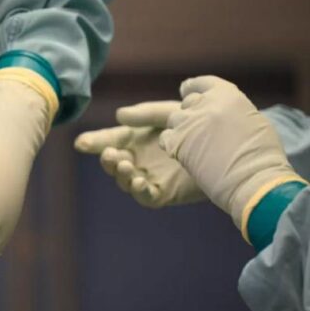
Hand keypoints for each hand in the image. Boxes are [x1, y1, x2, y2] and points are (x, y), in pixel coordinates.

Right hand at [75, 101, 204, 206]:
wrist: (228, 148)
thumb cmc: (198, 126)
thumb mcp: (170, 113)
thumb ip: (145, 114)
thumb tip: (118, 115)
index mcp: (136, 139)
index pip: (110, 140)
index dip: (94, 141)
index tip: (81, 143)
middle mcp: (139, 159)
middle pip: (113, 162)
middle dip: (107, 159)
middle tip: (110, 153)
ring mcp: (149, 177)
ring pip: (125, 180)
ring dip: (121, 174)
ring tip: (126, 164)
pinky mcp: (163, 193)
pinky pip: (146, 196)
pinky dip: (139, 191)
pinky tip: (140, 181)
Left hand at [159, 76, 296, 227]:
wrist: (252, 178)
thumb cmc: (261, 155)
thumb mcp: (253, 120)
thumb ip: (232, 111)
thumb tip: (223, 113)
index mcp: (227, 94)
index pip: (203, 83)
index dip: (193, 88)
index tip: (186, 90)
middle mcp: (205, 104)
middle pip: (188, 102)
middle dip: (191, 113)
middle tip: (196, 127)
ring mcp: (188, 123)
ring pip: (174, 120)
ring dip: (181, 129)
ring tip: (192, 144)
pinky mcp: (177, 143)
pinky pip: (165, 138)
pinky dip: (171, 145)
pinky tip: (182, 154)